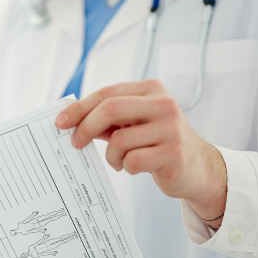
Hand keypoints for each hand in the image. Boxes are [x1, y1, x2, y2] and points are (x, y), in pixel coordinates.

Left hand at [55, 80, 226, 226]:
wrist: (196, 167)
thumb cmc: (156, 143)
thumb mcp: (133, 123)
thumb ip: (106, 118)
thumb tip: (69, 119)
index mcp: (151, 90)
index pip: (107, 93)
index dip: (80, 108)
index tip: (60, 122)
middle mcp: (164, 104)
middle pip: (110, 109)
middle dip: (85, 127)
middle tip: (75, 143)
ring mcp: (171, 128)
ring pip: (119, 140)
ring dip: (111, 156)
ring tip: (119, 160)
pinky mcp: (174, 153)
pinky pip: (132, 161)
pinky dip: (126, 167)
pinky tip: (135, 167)